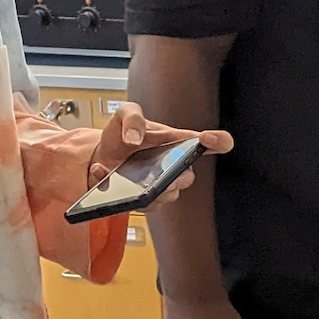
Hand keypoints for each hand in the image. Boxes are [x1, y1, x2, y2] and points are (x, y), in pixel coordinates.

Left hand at [89, 104, 232, 205]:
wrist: (98, 156)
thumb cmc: (119, 135)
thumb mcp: (123, 114)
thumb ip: (132, 117)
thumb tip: (136, 138)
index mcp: (178, 142)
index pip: (213, 143)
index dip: (219, 141)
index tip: (209, 139)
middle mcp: (175, 166)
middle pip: (188, 177)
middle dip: (175, 176)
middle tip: (161, 173)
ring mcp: (161, 187)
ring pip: (167, 196)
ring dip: (146, 187)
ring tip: (122, 172)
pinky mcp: (145, 202)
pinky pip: (140, 204)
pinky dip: (119, 190)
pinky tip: (103, 172)